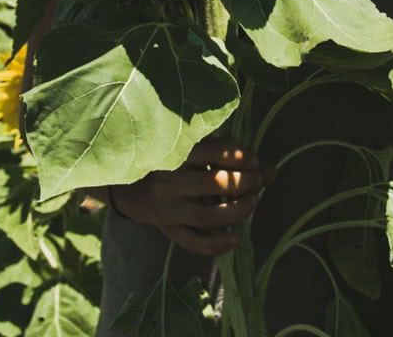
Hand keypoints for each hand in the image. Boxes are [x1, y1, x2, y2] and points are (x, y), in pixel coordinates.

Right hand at [106, 138, 274, 256]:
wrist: (125, 186)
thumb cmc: (165, 161)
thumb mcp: (188, 149)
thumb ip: (222, 152)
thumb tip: (266, 168)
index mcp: (172, 153)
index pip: (212, 152)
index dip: (239, 156)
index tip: (254, 160)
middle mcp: (167, 181)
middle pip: (214, 183)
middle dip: (246, 182)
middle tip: (260, 180)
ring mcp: (167, 209)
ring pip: (208, 215)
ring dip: (238, 210)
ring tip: (253, 201)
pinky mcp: (167, 229)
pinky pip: (193, 242)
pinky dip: (217, 244)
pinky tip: (236, 238)